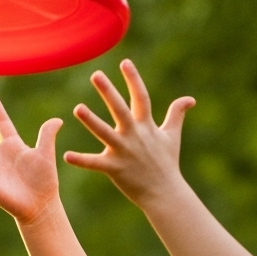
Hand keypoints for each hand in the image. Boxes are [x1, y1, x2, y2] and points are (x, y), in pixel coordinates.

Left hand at [65, 60, 193, 204]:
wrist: (165, 193)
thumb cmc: (167, 163)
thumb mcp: (172, 135)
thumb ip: (177, 114)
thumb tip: (190, 99)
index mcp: (146, 126)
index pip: (140, 97)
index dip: (133, 79)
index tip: (124, 62)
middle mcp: (134, 135)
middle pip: (120, 109)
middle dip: (108, 92)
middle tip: (95, 75)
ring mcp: (124, 152)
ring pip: (105, 133)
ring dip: (91, 121)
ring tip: (77, 108)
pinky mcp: (115, 169)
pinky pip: (95, 164)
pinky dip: (82, 160)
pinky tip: (66, 156)